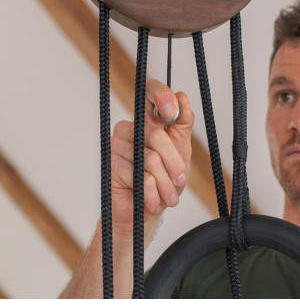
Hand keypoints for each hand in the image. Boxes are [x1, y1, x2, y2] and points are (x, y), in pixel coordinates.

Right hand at [110, 79, 193, 236]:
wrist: (146, 213)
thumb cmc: (164, 180)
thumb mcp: (181, 150)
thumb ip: (182, 124)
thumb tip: (182, 96)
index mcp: (148, 121)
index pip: (151, 93)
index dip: (161, 95)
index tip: (171, 111)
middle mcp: (130, 129)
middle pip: (157, 136)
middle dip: (174, 164)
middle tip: (180, 180)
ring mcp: (118, 146)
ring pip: (150, 159)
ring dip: (166, 184)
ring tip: (168, 196)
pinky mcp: (111, 166)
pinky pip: (140, 177)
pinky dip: (153, 193)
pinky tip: (153, 201)